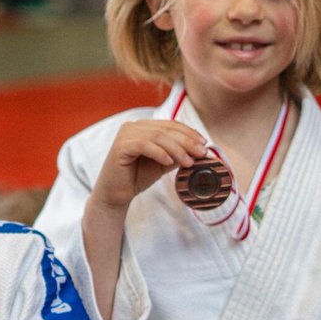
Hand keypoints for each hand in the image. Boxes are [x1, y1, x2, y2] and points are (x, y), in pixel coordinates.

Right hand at [88, 118, 206, 214]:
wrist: (115, 194)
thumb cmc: (137, 177)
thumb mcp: (163, 163)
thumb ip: (177, 153)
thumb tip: (200, 149)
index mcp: (143, 127)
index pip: (170, 125)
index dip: (189, 133)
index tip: (205, 144)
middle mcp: (133, 126)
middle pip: (166, 129)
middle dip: (187, 141)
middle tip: (201, 153)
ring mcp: (125, 134)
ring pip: (157, 136)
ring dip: (176, 149)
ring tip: (188, 162)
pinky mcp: (120, 146)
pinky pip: (144, 145)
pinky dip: (159, 153)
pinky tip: (169, 163)